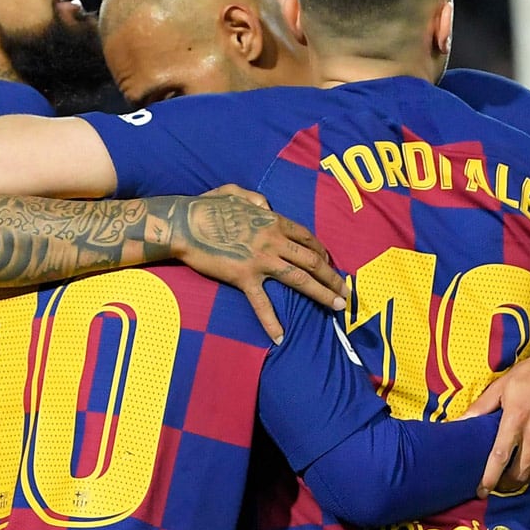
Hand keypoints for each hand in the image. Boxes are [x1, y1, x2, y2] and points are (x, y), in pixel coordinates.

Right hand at [173, 188, 347, 342]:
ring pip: (300, 278)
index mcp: (273, 221)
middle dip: (332, 276)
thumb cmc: (205, 206)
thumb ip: (254, 198)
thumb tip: (266, 203)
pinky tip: (280, 336)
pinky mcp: (243, 276)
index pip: (307, 238)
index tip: (330, 263)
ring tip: (336, 306)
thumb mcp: (234, 193)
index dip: (322, 252)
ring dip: (321, 293)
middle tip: (346, 292)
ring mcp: (261, 259)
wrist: (184, 223)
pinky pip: (261, 302)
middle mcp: (274, 240)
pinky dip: (271, 321)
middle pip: (312, 260)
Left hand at [461, 346, 529, 496]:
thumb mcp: (501, 386)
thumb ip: (480, 408)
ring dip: (524, 479)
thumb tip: (460, 423)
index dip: (489, 478)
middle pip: (519, 473)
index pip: (500, 457)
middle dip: (506, 484)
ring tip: (514, 476)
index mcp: (516, 418)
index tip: (481, 491)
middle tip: (498, 483)